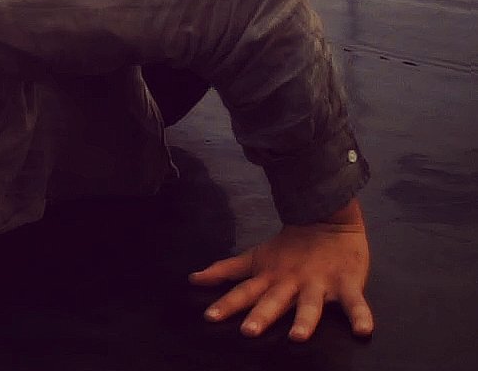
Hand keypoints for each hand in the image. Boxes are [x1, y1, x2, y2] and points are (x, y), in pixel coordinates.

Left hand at [189, 199, 372, 340]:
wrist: (327, 219)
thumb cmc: (289, 246)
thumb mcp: (255, 257)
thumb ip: (225, 270)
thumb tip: (193, 279)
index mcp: (270, 277)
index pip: (244, 291)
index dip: (226, 303)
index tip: (209, 317)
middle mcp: (291, 282)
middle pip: (274, 301)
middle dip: (262, 315)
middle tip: (248, 331)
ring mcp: (319, 283)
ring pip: (311, 305)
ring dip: (304, 320)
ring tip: (298, 337)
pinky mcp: (347, 283)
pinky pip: (355, 302)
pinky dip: (361, 315)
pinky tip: (364, 331)